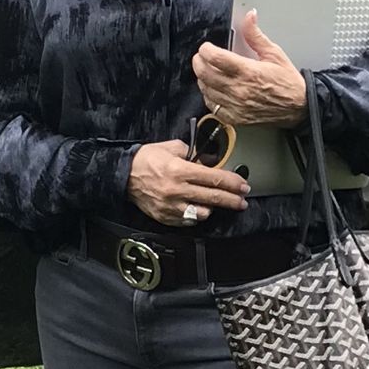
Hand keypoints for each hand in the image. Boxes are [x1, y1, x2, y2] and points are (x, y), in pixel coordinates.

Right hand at [128, 140, 249, 226]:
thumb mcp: (172, 148)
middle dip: (232, 200)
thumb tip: (211, 162)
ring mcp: (171, 206)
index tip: (244, 185)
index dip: (232, 183)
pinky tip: (197, 208)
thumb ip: (194, 155)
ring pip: (203, 213)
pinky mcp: (166, 217)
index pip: (214, 178)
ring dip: (212, 208)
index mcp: (179, 170)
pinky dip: (196, 215)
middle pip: (213, 198)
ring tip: (215, 203)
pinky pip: (189, 221)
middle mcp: (177, 190)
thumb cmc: (147, 158)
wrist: (124, 175)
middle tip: (242, 200)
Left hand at [193, 9, 307, 128]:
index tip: (206, 47)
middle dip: (199, 62)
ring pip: (206, 90)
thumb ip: (256, 35)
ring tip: (208, 71)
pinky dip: (209, 96)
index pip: (215, 58)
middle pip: (205, 74)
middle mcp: (240, 90)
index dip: (206, 50)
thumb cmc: (288, 82)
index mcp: (249, 72)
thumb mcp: (274, 53)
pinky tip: (215, 89)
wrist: (300, 107)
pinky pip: (212, 107)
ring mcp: (236, 106)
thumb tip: (249, 17)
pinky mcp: (236, 118)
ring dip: (202, 78)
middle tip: (202, 57)